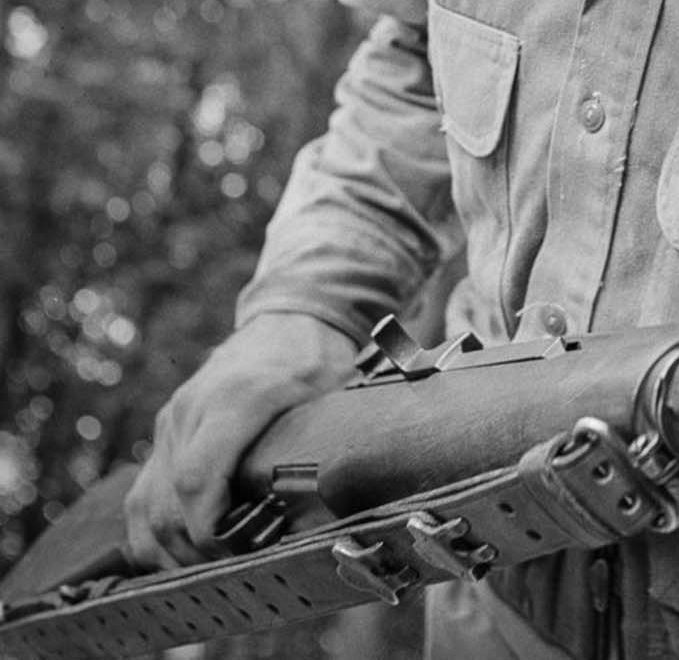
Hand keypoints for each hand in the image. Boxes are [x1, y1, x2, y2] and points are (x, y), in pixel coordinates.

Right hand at [124, 313, 357, 568]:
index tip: (240, 551)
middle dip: (196, 551)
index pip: (197, 480)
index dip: (210, 531)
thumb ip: (328, 445)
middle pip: (166, 505)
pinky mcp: (164, 431)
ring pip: (144, 508)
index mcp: (236, 399)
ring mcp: (171, 420)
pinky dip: (154, 533)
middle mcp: (191, 410)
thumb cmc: (316, 358)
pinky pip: (140, 498)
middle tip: (236, 567)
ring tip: (213, 565)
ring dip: (172, 549)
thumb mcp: (334, 394)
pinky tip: (186, 549)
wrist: (289, 315)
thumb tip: (333, 508)